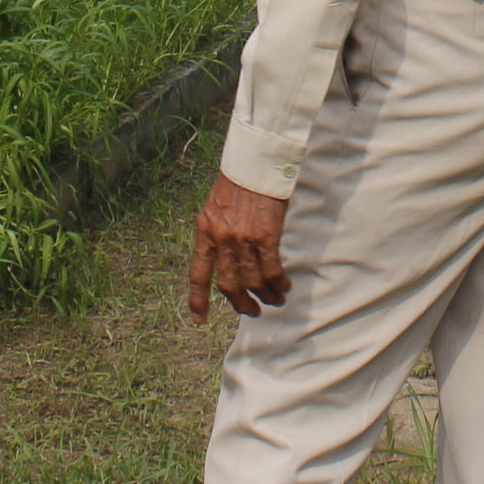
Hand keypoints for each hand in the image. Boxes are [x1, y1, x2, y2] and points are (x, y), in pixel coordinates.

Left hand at [188, 174, 291, 319]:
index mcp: (205, 232)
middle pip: (229, 286)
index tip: (199, 321)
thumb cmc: (236, 181)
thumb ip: (216, 232)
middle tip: (253, 312)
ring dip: (266, 296)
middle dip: (241, 305)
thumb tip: (224, 255)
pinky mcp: (265, 237)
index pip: (198, 275)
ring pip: (253, 282)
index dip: (198, 301)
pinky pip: (272, 270)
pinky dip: (279, 283)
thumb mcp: (215, 207)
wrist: (254, 163)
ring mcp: (243, 240)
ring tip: (276, 300)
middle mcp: (221, 240)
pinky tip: (285, 286)